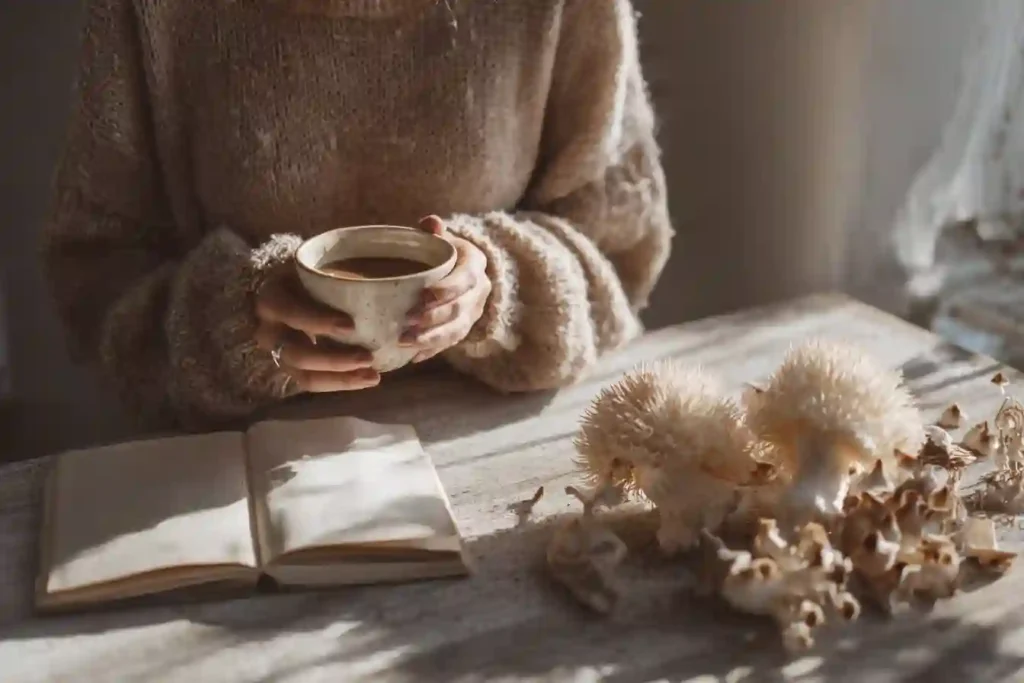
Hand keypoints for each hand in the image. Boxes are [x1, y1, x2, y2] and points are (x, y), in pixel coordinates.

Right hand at [254, 268, 380, 392]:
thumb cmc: (310, 272)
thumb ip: (339, 269)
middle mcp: (269, 330)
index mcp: (272, 299)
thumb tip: (386, 275)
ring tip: (372, 376)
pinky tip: (366, 379)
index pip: (290, 313)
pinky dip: (340, 383)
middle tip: (368, 357)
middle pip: (297, 354)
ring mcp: (279, 353)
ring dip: (340, 378)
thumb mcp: (315, 264)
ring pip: (304, 376)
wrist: (289, 286)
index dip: (318, 321)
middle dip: (334, 360)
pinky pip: (313, 382)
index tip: (350, 325)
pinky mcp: (293, 368)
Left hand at [400, 215, 490, 362]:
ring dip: (431, 338)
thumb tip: (432, 222)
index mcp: (474, 264)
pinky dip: (431, 350)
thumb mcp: (439, 237)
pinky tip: (412, 356)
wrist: (456, 268)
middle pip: (460, 308)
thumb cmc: (440, 250)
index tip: (424, 296)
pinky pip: (450, 343)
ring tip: (405, 341)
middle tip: (408, 322)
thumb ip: (434, 230)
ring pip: (456, 330)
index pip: (465, 279)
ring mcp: (473, 312)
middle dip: (434, 318)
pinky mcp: (464, 328)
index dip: (447, 289)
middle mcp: (479, 291)